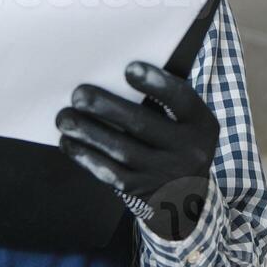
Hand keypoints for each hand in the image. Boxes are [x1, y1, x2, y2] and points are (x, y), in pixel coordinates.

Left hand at [56, 61, 218, 238]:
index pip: (182, 99)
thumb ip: (162, 102)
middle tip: (79, 93)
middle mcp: (188, 151)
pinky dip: (86, 156)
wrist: (185, 198)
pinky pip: (110, 173)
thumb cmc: (175, 143)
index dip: (156, 84)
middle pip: (143, 125)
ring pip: (121, 150)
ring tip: (65, 117)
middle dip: (106, 107)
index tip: (129, 68)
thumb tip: (114, 75)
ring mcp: (164, 174)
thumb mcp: (185, 124)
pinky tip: (69, 142)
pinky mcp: (141, 191)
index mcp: (201, 124)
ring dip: (88, 132)